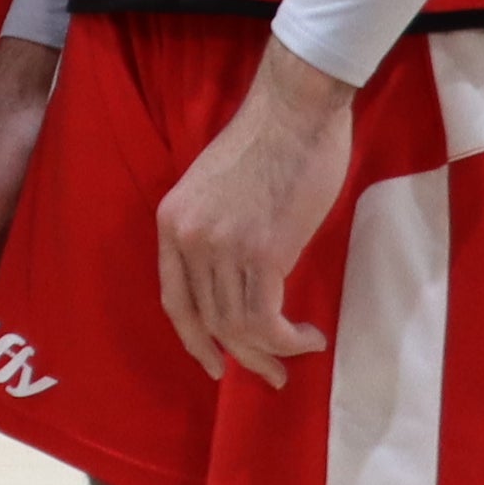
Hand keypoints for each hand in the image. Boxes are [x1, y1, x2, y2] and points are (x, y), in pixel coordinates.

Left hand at [150, 46, 353, 384]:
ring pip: (239, 325)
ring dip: (272, 351)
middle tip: (272, 375)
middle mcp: (189, 238)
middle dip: (241, 355)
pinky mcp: (264, 251)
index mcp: (172, 221)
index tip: (212, 364)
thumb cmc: (269, 141)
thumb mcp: (218, 189)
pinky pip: (267, 318)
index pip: (174, 299)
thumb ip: (218, 232)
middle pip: (209, 319)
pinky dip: (289, 339)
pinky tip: (311, 338)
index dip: (193, 339)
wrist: (296, 108)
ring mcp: (223, 247)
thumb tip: (241, 279)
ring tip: (301, 353)